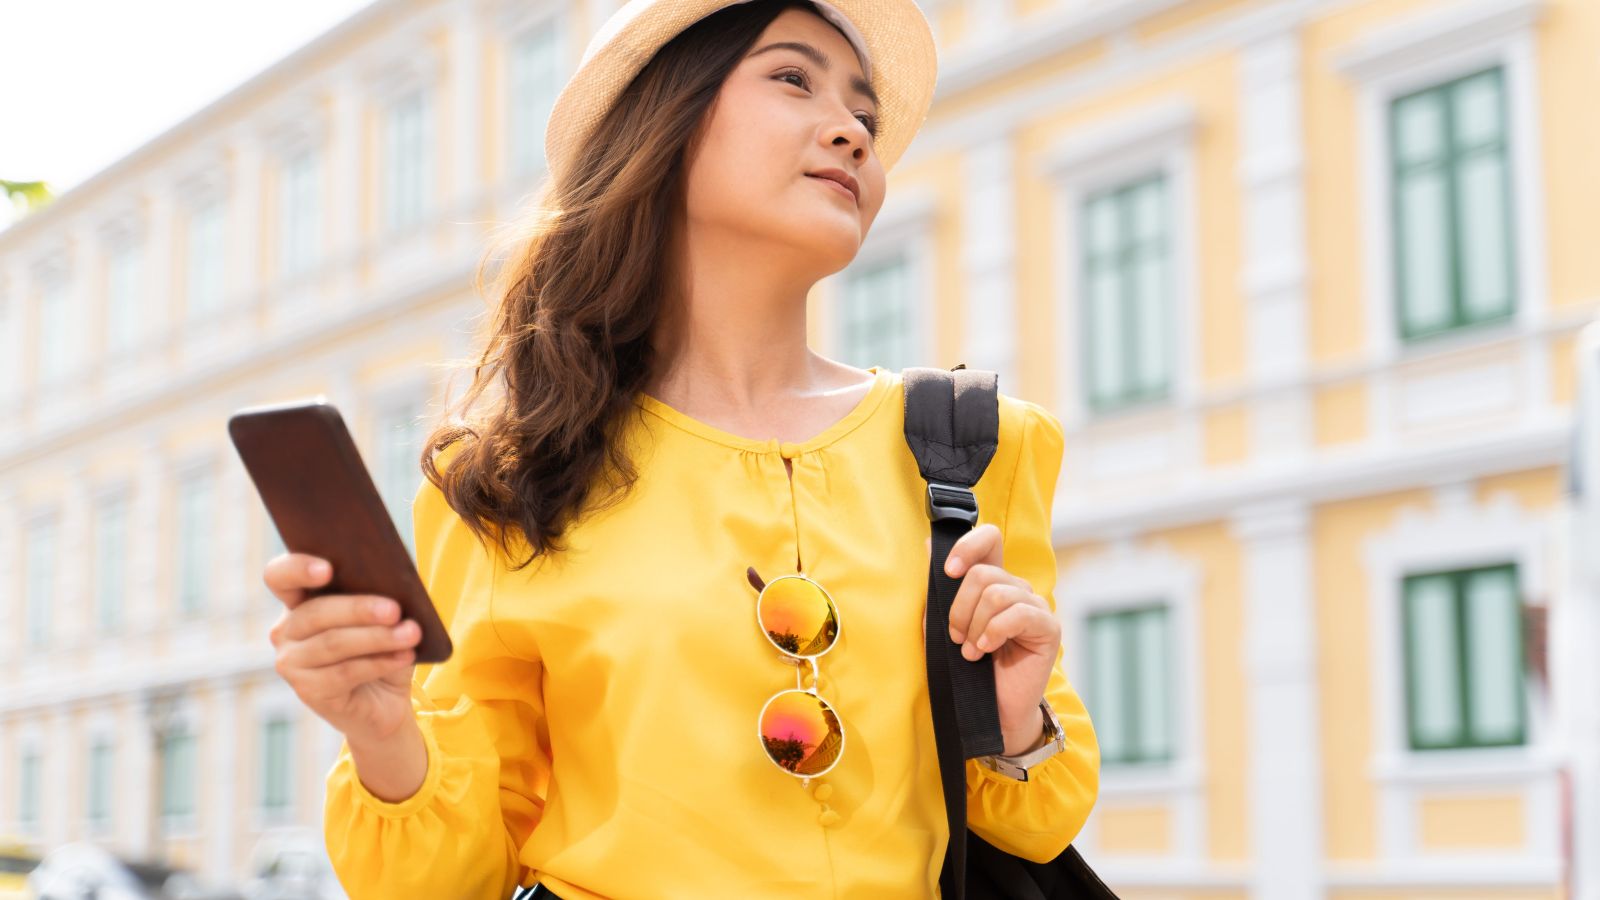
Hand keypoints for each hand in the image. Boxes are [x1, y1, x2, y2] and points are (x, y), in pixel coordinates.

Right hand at [264, 552, 420, 745]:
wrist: (385, 699)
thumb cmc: (382, 645)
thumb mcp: (383, 616)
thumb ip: (380, 594)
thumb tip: (395, 583)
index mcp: (299, 599)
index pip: (280, 576)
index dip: (298, 569)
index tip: (327, 569)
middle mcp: (287, 629)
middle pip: (316, 612)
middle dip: (359, 609)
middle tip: (395, 610)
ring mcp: (291, 662)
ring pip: (333, 643)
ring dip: (377, 637)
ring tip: (411, 633)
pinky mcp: (308, 691)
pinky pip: (344, 673)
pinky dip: (379, 662)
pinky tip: (404, 656)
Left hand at [927, 525, 1058, 755]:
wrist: (986, 711)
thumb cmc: (963, 669)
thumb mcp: (941, 625)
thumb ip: (938, 588)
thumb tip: (930, 544)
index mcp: (993, 582)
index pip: (990, 539)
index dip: (969, 546)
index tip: (949, 572)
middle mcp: (1016, 589)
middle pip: (983, 572)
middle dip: (960, 608)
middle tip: (956, 638)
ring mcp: (1035, 606)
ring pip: (997, 593)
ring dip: (975, 626)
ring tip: (971, 652)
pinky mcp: (1048, 627)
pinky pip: (1019, 614)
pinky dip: (994, 633)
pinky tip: (986, 652)